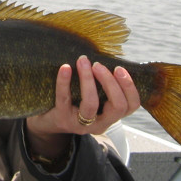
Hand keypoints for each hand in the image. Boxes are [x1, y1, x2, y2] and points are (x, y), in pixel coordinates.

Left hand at [25, 56, 140, 159]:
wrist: (49, 122)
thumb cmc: (76, 103)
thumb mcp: (95, 97)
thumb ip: (104, 85)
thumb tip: (109, 56)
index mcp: (111, 116)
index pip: (131, 106)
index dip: (129, 87)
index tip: (120, 68)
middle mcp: (100, 124)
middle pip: (117, 106)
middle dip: (111, 82)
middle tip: (98, 64)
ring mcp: (81, 124)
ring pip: (91, 104)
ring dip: (88, 80)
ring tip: (83, 61)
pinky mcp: (62, 119)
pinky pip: (64, 99)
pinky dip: (64, 82)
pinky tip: (65, 68)